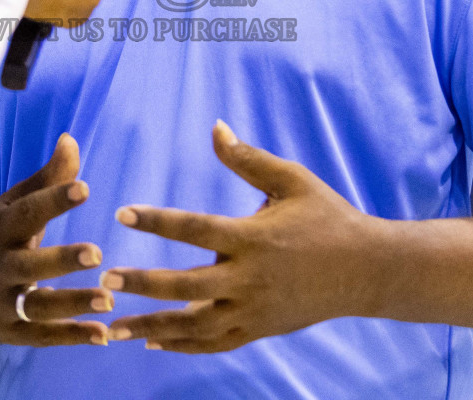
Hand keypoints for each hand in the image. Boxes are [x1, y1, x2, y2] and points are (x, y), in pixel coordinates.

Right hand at [0, 134, 114, 346]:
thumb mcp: (11, 205)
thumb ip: (46, 178)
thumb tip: (71, 139)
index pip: (27, 212)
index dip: (55, 199)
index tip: (85, 188)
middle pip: (29, 265)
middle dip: (62, 260)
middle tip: (97, 253)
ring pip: (36, 306)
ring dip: (72, 303)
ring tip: (110, 299)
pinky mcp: (7, 333)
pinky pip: (40, 337)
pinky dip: (70, 337)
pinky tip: (104, 333)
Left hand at [104, 121, 379, 352]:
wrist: (367, 270)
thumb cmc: (327, 217)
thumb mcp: (292, 180)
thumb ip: (247, 159)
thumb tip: (215, 127)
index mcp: (254, 238)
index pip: (194, 228)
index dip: (156, 219)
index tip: (122, 211)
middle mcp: (250, 279)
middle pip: (185, 286)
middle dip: (142, 283)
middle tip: (105, 276)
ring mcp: (254, 310)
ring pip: (194, 326)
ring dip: (151, 326)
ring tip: (112, 325)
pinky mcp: (260, 330)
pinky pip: (215, 343)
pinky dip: (182, 345)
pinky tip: (151, 340)